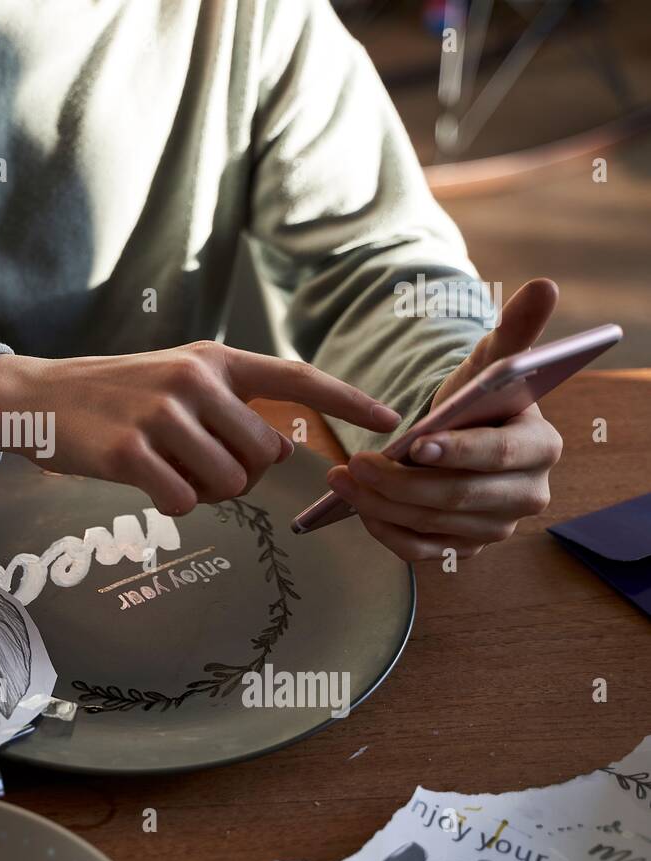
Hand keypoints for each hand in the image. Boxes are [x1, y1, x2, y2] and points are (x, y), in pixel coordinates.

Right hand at [0, 340, 400, 515]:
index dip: (348, 400)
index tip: (392, 422)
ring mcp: (163, 415)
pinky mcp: (132, 451)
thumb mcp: (176, 382)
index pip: (296, 378)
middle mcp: (196, 381)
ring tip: (164, 469)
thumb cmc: (114, 397)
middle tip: (196, 464)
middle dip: (240, 474)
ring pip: (228, 484)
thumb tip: (279, 451)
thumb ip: (228, 406)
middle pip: (264, 456)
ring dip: (202, 492)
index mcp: (214, 360)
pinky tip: (140, 480)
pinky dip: (168, 503)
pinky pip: (182, 502)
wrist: (37, 397)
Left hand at [326, 278, 563, 561]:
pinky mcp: (464, 549)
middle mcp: (528, 495)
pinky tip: (355, 504)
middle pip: (458, 498)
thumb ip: (514, 330)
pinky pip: (419, 550)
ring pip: (432, 525)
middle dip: (401, 482)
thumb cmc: (476, 400)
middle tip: (354, 462)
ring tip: (341, 476)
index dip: (456, 452)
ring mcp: (495, 528)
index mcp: (541, 448)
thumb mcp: (489, 364)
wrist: (459, 438)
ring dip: (380, 504)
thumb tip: (544, 286)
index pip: (497, 457)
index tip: (416, 443)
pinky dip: (383, 530)